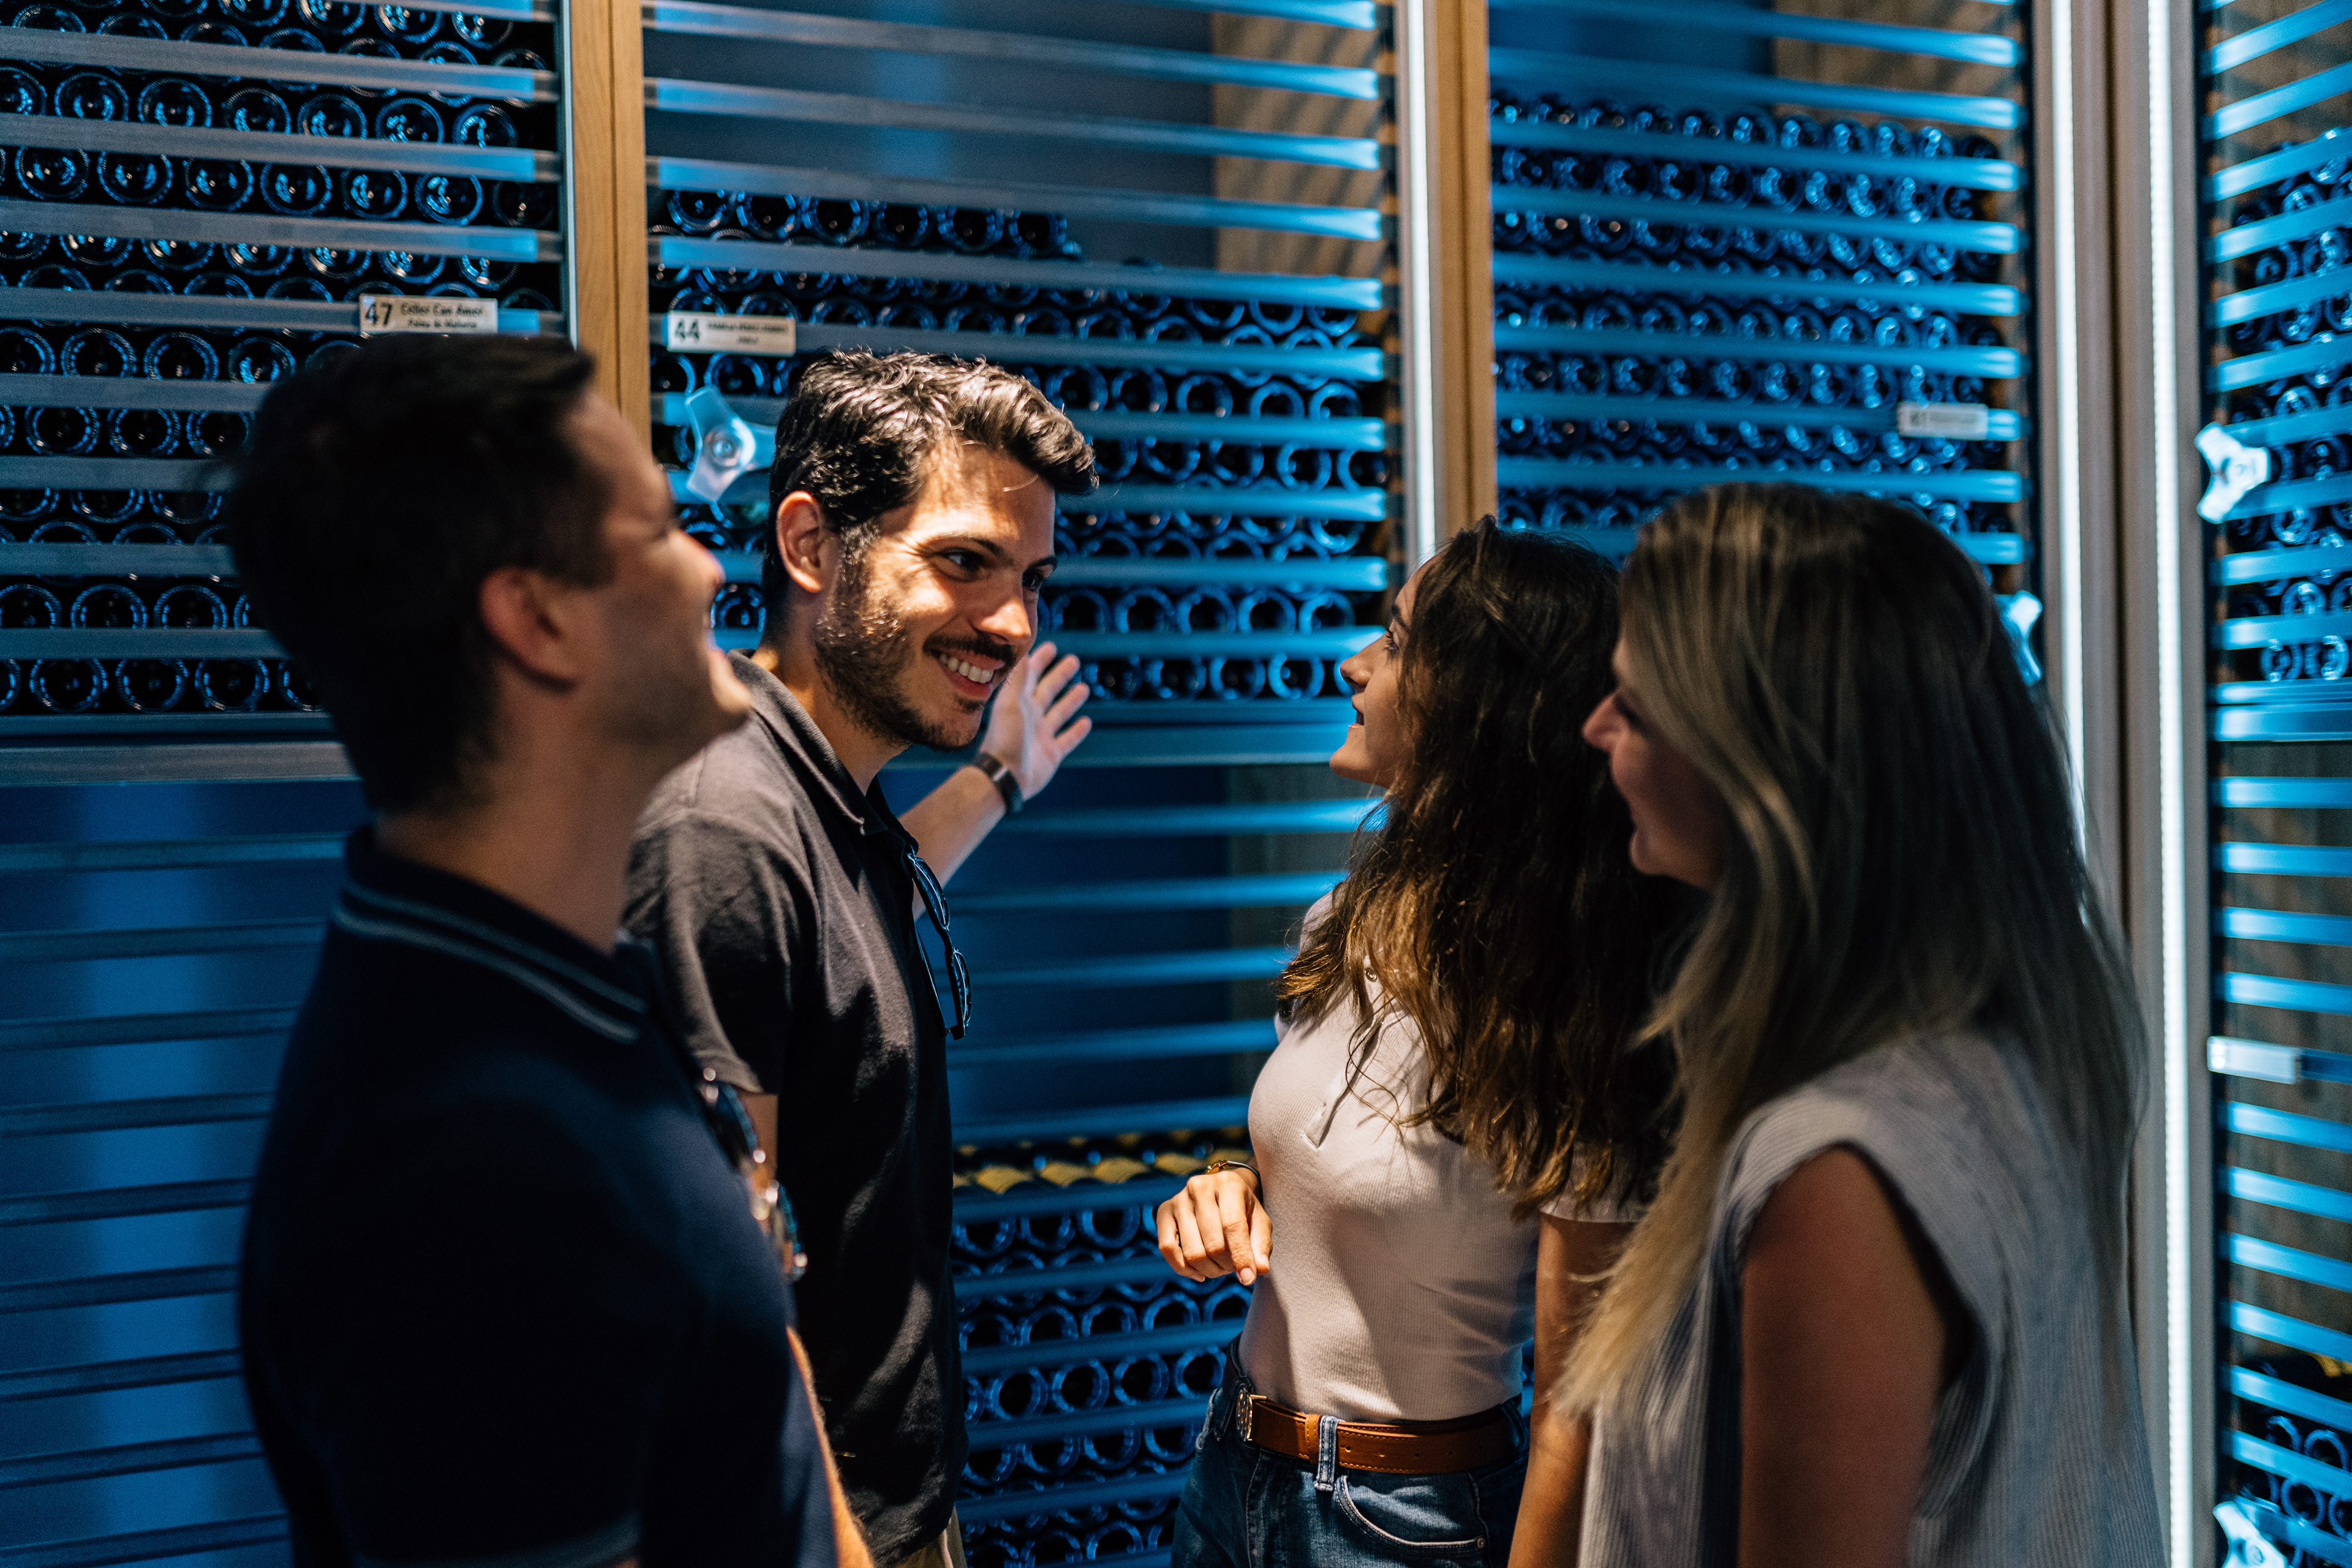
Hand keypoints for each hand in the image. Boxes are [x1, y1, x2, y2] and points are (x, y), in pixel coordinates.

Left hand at [982, 640, 1091, 797]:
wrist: (1005, 776)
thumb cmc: (1004, 739)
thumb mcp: (1010, 703)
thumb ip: (1019, 677)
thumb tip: (1022, 649)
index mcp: (1018, 702)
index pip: (1031, 675)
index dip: (1040, 661)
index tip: (1050, 646)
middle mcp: (1030, 717)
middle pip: (1048, 690)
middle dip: (1059, 675)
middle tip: (1073, 660)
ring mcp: (1041, 735)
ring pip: (1059, 713)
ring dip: (1070, 700)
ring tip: (1084, 688)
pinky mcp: (1051, 754)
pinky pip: (1067, 739)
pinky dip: (1077, 731)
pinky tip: (1086, 722)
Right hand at [1156, 1168, 1271, 1285]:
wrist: (1221, 1191)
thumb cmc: (1243, 1209)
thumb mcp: (1260, 1222)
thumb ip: (1261, 1245)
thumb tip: (1259, 1270)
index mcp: (1228, 1184)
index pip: (1233, 1225)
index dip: (1241, 1256)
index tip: (1248, 1279)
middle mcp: (1199, 1187)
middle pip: (1213, 1244)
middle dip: (1227, 1265)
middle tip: (1233, 1266)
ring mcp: (1178, 1199)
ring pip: (1192, 1252)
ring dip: (1209, 1270)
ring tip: (1220, 1266)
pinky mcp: (1163, 1212)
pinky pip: (1167, 1249)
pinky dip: (1184, 1269)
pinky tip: (1199, 1272)